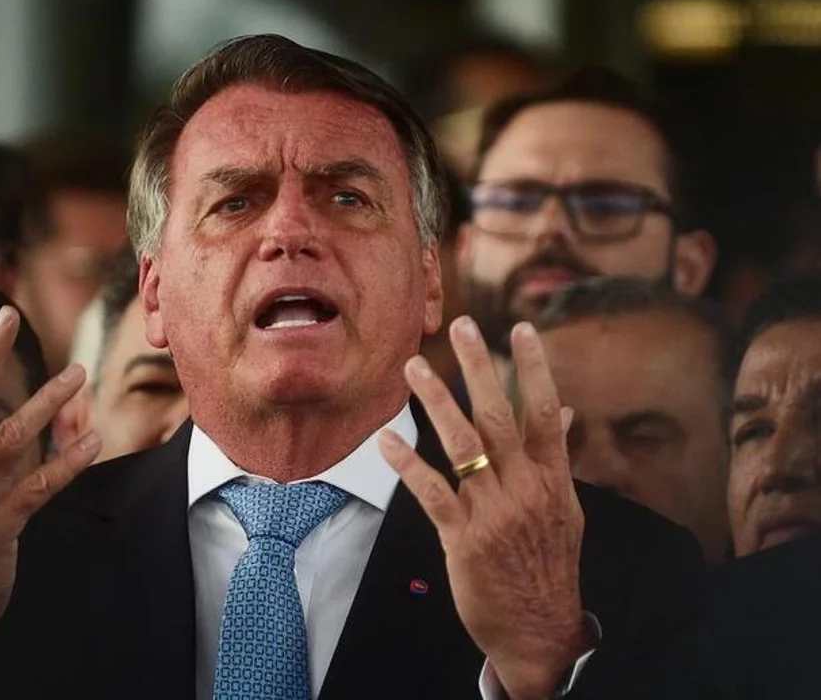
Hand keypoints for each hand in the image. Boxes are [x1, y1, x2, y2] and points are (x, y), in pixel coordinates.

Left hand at [379, 317, 588, 699]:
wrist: (541, 628)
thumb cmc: (549, 563)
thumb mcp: (566, 509)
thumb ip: (559, 457)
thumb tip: (563, 411)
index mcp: (552, 479)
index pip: (543, 411)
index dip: (533, 367)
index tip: (519, 327)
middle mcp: (525, 488)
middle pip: (499, 416)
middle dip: (480, 367)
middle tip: (462, 326)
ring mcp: (493, 512)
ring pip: (462, 445)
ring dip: (436, 401)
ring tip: (414, 366)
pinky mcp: (463, 537)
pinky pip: (431, 492)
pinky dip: (408, 464)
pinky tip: (386, 440)